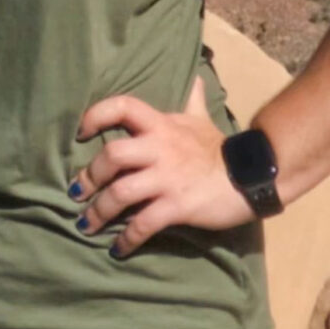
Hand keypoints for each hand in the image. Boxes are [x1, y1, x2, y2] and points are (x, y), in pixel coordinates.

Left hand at [71, 81, 251, 253]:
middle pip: (112, 155)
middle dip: (89, 177)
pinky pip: (143, 225)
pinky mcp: (177, 206)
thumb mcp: (203, 120)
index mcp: (162, 125)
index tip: (80, 132)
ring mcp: (168, 178)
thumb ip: (193, 102)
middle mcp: (160, 148)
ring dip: (98, 213)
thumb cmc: (220, 149)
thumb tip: (196, 79)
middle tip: (77, 193)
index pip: (123, 107)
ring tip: (86, 226)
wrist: (252, 175)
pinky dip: (126, 240)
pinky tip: (118, 249)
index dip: (96, 116)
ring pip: (120, 194)